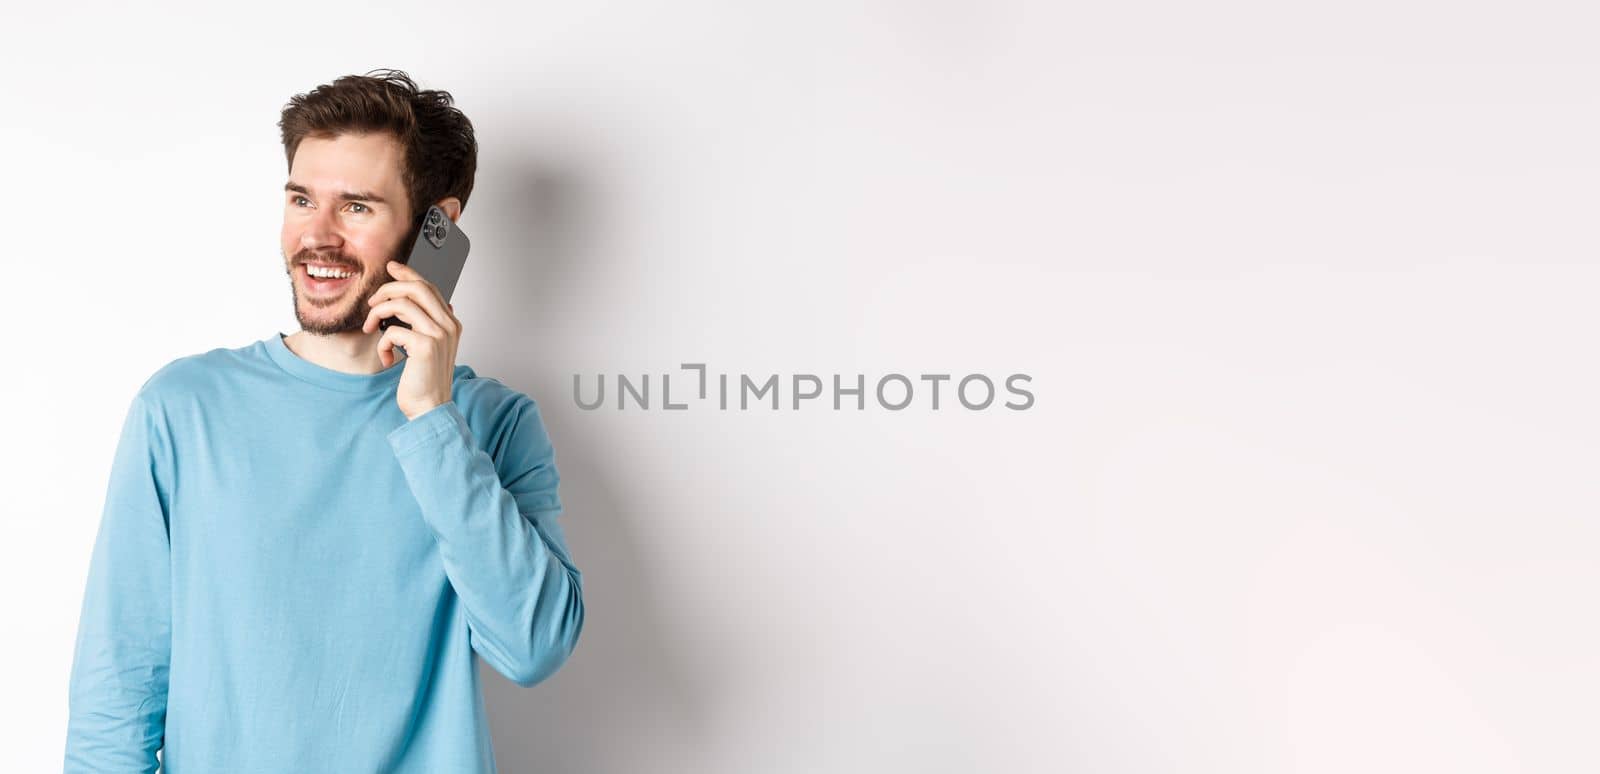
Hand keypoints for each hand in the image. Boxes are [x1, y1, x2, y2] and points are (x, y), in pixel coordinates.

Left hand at [362, 260, 462, 419]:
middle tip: (372, 301)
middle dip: (389, 288)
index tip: (392, 267)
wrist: (430, 408)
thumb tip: (410, 303)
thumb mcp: (427, 347)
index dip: (408, 274)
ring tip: (371, 328)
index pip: (429, 287)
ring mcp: (439, 335)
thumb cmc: (425, 381)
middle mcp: (448, 325)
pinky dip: (383, 343)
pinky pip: (393, 330)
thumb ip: (424, 324)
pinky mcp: (425, 346)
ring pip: (402, 304)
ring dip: (378, 313)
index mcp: (451, 323)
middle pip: (417, 287)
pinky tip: (388, 357)